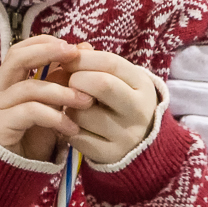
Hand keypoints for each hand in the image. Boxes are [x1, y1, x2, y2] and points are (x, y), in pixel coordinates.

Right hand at [0, 36, 91, 161]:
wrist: (2, 180)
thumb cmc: (27, 144)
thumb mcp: (47, 112)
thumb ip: (59, 88)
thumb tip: (81, 55)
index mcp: (5, 84)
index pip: (20, 51)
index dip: (44, 44)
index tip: (72, 47)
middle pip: (17, 57)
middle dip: (47, 52)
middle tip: (75, 55)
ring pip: (29, 87)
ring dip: (62, 92)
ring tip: (86, 101)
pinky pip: (29, 113)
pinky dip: (55, 117)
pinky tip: (71, 128)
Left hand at [64, 44, 160, 165]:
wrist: (139, 142)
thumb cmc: (118, 100)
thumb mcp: (117, 78)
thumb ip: (94, 62)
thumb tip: (72, 52)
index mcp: (142, 85)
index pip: (110, 62)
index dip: (82, 58)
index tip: (67, 60)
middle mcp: (139, 110)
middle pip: (100, 84)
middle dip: (75, 79)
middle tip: (68, 83)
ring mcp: (126, 135)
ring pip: (82, 113)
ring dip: (67, 106)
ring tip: (70, 105)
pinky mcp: (110, 154)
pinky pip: (76, 136)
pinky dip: (65, 127)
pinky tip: (70, 124)